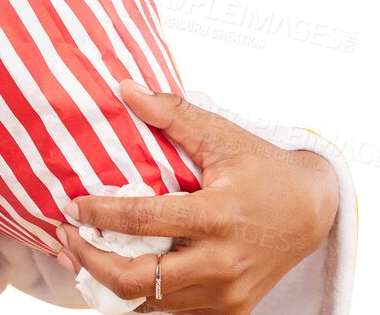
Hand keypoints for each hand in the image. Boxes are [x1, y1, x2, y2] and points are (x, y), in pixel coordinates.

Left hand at [55, 80, 338, 313]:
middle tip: (68, 236)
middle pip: (139, 279)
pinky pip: (173, 311)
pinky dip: (140, 296)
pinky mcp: (231, 310)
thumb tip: (124, 88)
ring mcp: (227, 295)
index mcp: (217, 217)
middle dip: (93, 259)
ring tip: (84, 252)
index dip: (99, 214)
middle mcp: (221, 264)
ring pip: (152, 303)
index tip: (70, 205)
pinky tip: (118, 271)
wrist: (312, 212)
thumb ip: (171, 114)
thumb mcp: (221, 135)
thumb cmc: (262, 168)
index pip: (142, 221)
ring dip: (110, 281)